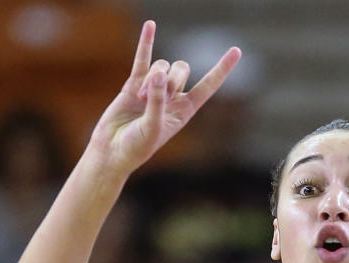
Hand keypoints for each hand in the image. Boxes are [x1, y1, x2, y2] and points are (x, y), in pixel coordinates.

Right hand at [87, 20, 240, 173]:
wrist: (112, 151)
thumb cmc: (136, 147)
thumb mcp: (153, 127)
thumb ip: (158, 101)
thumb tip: (158, 73)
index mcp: (185, 111)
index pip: (208, 86)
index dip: (221, 69)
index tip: (236, 51)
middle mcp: (172, 97)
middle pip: (182, 70)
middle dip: (171, 78)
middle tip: (156, 97)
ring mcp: (153, 88)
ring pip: (162, 66)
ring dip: (151, 80)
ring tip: (140, 100)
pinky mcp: (134, 83)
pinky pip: (142, 58)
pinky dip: (146, 42)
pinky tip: (150, 25)